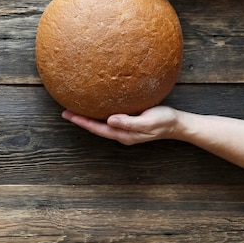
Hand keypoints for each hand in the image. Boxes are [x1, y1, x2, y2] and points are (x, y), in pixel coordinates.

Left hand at [61, 106, 180, 144]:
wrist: (178, 124)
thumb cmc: (164, 121)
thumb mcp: (148, 121)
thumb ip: (129, 122)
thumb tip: (110, 121)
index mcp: (124, 134)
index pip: (97, 128)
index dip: (82, 122)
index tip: (68, 115)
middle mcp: (121, 134)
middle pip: (96, 128)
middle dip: (80, 120)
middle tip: (65, 111)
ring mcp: (125, 130)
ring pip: (101, 125)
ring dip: (87, 118)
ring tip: (74, 110)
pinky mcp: (129, 124)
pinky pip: (108, 121)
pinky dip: (98, 115)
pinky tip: (95, 108)